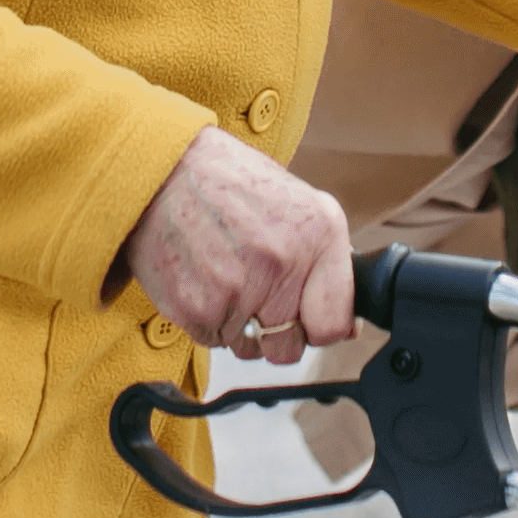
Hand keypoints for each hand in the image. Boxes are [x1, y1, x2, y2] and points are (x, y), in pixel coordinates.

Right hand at [121, 128, 352, 367]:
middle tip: (260, 292)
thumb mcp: (301, 203)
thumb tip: (348, 326)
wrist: (169, 168)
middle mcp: (281, 264)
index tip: (309, 315)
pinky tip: (206, 278)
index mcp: (317, 235)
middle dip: (278, 330)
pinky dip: (211, 319)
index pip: (334, 324)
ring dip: (241, 324)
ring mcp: (237, 290)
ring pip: (249, 348)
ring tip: (228, 274)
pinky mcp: (197, 308)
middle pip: (289, 348)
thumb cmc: (234, 183)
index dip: (322, 326)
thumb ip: (330, 263)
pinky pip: (215, 341)